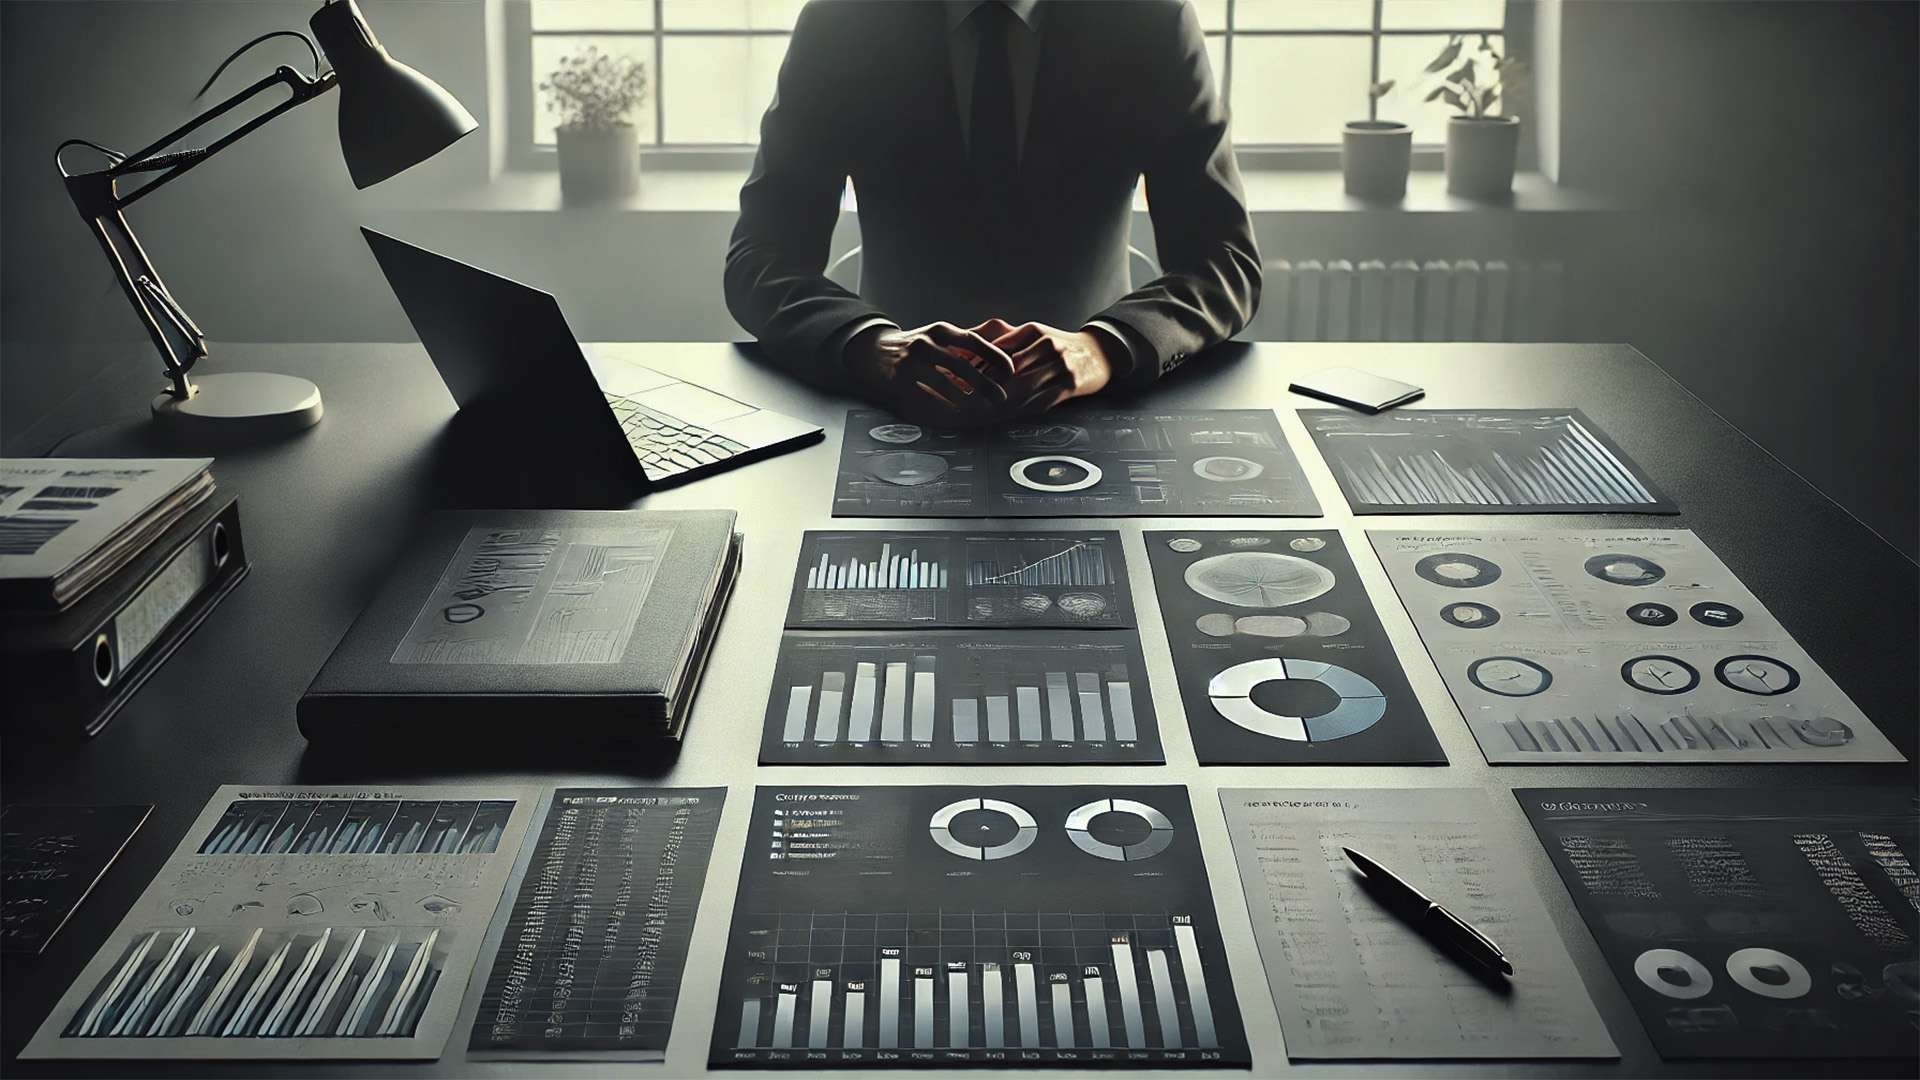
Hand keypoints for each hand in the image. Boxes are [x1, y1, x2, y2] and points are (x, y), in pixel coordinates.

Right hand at [843, 322, 1015, 427]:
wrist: (873, 350)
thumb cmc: (914, 347)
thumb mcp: (936, 337)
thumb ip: (961, 346)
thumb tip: (999, 358)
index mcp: (940, 331)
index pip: (974, 341)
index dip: (994, 356)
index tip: (1010, 371)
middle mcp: (926, 343)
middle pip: (962, 366)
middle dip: (985, 385)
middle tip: (1000, 398)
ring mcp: (911, 361)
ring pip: (945, 384)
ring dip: (965, 400)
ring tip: (979, 409)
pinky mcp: (899, 380)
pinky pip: (925, 397)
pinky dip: (942, 407)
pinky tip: (953, 414)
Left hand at [969, 319, 1114, 415]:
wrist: (1098, 353)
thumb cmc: (1058, 345)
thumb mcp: (1034, 334)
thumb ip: (1005, 340)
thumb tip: (970, 350)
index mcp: (1032, 331)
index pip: (997, 348)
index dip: (976, 364)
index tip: (957, 377)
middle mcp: (1047, 345)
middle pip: (1008, 369)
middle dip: (986, 385)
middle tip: (965, 399)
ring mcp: (1060, 365)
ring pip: (1024, 386)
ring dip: (1002, 401)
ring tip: (982, 411)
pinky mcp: (1070, 385)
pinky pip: (1042, 400)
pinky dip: (1023, 409)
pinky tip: (1009, 416)